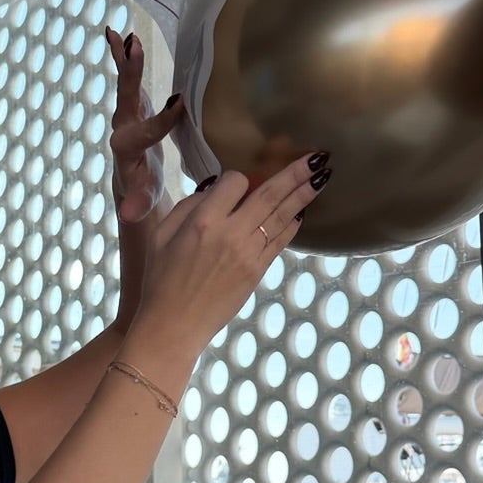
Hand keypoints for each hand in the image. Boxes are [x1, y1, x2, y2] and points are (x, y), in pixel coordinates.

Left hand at [106, 27, 183, 222]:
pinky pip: (127, 77)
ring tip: (123, 34)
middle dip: (131, 74)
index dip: (163, 119)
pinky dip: (123, 57)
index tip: (180, 103)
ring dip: (125, 59)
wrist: (133, 182)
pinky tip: (116, 34)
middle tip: (133, 48)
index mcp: (129, 149)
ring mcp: (127, 113)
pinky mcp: (132, 104)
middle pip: (127, 98)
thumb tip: (128, 215)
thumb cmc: (144, 192)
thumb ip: (138, 203)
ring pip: (126, 83)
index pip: (147, 132)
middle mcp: (124, 128)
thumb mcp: (145, 199)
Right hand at [127, 155, 332, 366]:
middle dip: (294, 172)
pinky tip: (303, 211)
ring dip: (303, 194)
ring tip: (322, 175)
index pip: (235, 181)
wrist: (174, 325)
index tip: (238, 183)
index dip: (239, 177)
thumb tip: (214, 188)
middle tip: (317, 157)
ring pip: (283, 215)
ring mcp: (248, 253)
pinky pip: (281, 240)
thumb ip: (188, 206)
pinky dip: (293, 223)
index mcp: (203, 220)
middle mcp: (230, 233)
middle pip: (269, 193)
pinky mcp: (258, 271)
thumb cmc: (161, 280)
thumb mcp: (161, 236)